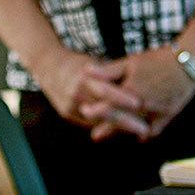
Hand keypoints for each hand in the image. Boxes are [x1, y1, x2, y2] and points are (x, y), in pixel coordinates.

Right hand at [30, 46, 147, 137]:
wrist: (49, 67)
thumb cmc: (80, 63)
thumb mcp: (96, 62)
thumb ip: (112, 74)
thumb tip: (136, 81)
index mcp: (85, 77)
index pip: (106, 90)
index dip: (123, 99)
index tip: (140, 104)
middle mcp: (77, 93)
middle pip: (104, 111)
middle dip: (126, 122)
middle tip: (145, 130)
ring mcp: (71, 106)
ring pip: (99, 121)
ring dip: (119, 128)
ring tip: (140, 132)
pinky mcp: (68, 114)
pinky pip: (90, 123)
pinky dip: (106, 127)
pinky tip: (122, 130)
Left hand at [83, 47, 194, 141]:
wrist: (189, 62)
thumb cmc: (158, 59)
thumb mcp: (131, 61)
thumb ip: (108, 70)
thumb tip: (85, 70)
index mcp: (129, 93)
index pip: (106, 108)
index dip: (94, 112)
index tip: (85, 112)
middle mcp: (141, 107)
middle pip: (119, 122)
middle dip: (106, 129)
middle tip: (95, 136)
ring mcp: (155, 113)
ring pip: (135, 127)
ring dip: (124, 132)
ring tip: (115, 135)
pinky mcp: (168, 114)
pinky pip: (155, 129)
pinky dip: (146, 133)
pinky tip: (141, 136)